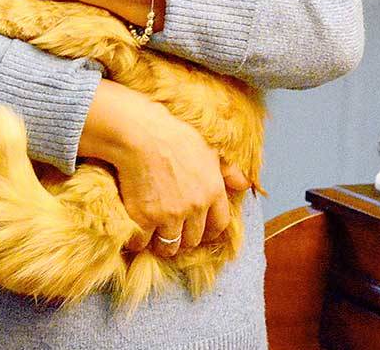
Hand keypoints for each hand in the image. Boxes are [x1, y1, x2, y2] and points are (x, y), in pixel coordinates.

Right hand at [80, 81, 249, 257]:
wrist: (140, 133)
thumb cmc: (173, 134)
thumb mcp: (207, 148)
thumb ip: (227, 170)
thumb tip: (244, 184)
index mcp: (213, 191)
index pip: (219, 224)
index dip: (208, 231)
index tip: (198, 231)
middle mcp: (195, 208)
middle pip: (192, 239)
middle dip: (183, 237)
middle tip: (170, 229)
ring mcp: (170, 215)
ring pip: (169, 246)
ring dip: (161, 243)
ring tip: (152, 234)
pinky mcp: (145, 218)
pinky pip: (142, 242)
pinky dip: (138, 240)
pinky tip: (135, 230)